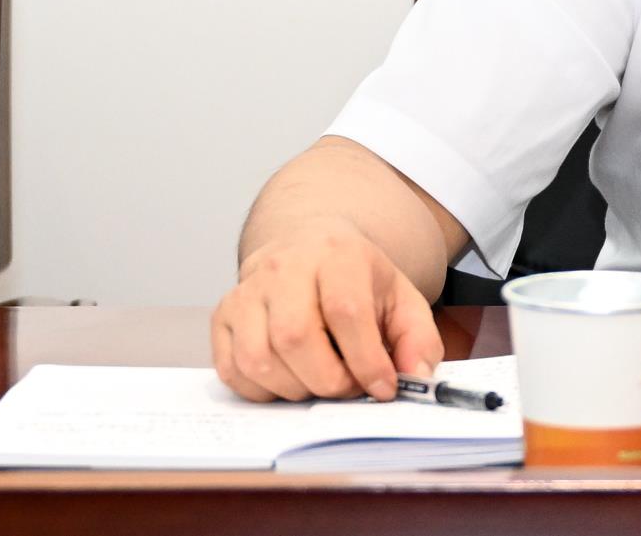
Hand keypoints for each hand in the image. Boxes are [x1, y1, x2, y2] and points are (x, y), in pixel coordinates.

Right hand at [211, 216, 442, 402]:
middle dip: (328, 380)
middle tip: (350, 389)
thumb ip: (418, 337)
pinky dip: (263, 391)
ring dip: (295, 389)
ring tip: (322, 382)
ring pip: (259, 358)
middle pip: (295, 337)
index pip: (345, 311)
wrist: (309, 248)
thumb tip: (416, 375)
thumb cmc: (356, 280)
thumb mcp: (400, 298)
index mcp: (337, 255)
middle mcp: (285, 267)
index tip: (383, 387)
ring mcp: (247, 291)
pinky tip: (291, 380)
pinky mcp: (222, 314)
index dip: (366, 359)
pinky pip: (232, 369)